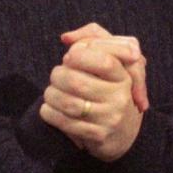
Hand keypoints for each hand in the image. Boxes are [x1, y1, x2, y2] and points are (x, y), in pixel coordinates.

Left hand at [39, 23, 144, 161]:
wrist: (121, 132)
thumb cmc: (108, 87)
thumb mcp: (110, 58)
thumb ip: (92, 36)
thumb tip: (66, 38)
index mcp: (124, 76)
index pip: (104, 60)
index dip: (80, 55)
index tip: (69, 57)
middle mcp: (120, 97)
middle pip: (76, 82)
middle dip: (57, 76)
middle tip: (56, 76)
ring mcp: (110, 118)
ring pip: (68, 103)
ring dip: (50, 94)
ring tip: (50, 92)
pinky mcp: (98, 136)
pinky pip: (65, 122)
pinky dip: (49, 113)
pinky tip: (48, 108)